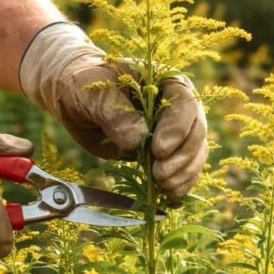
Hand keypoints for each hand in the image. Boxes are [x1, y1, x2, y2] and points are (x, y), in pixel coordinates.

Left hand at [19, 23, 207, 197]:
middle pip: (196, 130)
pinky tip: (170, 194)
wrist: (77, 100)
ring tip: (163, 186)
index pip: (184, 102)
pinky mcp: (167, 151)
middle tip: (160, 174)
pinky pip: (185, 167)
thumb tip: (138, 140)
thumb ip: (116, 114)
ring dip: (184, 172)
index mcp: (164, 80)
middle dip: (182, 156)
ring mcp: (175, 128)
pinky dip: (182, 182)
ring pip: (195, 151)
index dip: (177, 128)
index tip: (159, 150)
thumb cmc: (84, 87)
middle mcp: (176, 103)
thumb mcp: (94, 95)